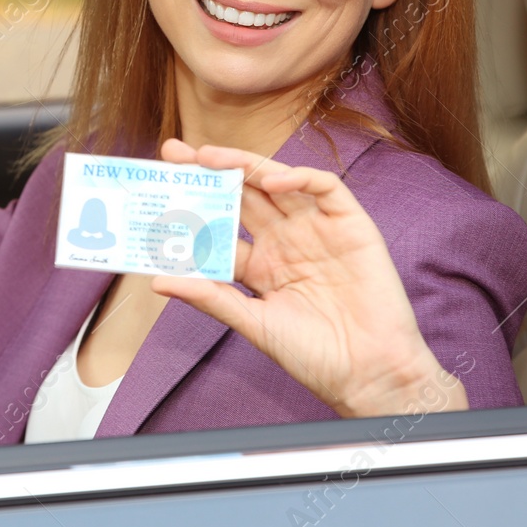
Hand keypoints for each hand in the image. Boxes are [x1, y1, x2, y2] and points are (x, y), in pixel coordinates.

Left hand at [149, 139, 465, 418]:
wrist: (369, 374)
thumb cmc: (314, 355)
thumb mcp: (253, 323)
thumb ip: (210, 297)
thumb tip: (158, 279)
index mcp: (260, 264)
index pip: (221, 225)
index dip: (193, 207)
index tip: (160, 189)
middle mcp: (286, 241)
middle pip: (243, 195)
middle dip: (210, 171)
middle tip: (174, 152)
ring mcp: (317, 230)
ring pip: (277, 183)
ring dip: (245, 166)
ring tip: (210, 157)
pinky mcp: (351, 225)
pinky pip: (325, 188)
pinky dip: (300, 178)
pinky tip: (273, 181)